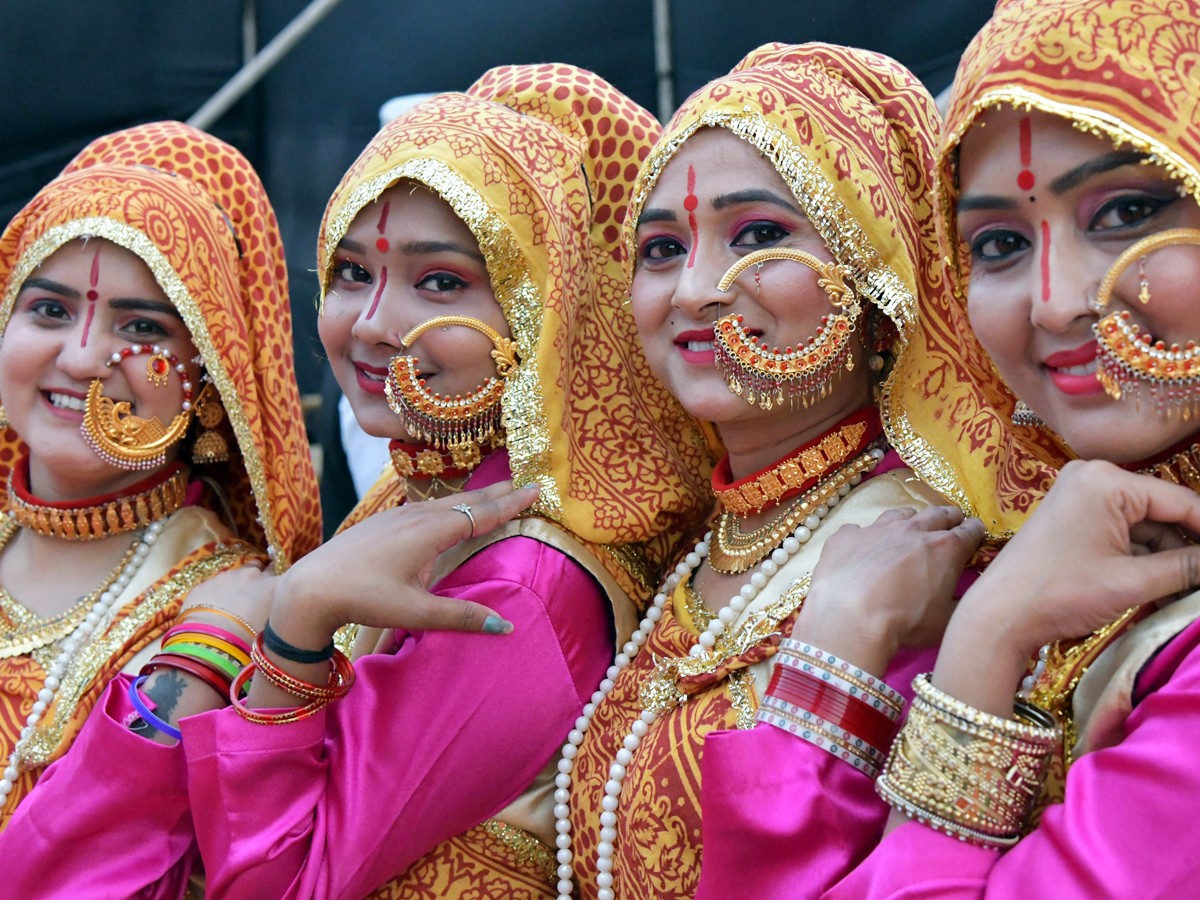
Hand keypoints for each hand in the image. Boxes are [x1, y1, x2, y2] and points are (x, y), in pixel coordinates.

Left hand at [269, 481, 540, 648]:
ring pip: (445, 501)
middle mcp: (416, 516)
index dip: (511, 502)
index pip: (481, 513)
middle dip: (498, 492)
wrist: (309, 586)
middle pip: (466, 500)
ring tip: (493, 495)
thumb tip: (506, 625)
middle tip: (525, 483)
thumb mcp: (415, 612)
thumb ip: (461, 616)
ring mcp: (397, 516)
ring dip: (473, 497)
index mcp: (430, 532)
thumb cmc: (363, 598)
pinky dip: (450, 503)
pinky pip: (427, 505)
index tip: (536, 488)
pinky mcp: (382, 522)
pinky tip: (445, 510)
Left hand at [793, 505, 983, 676]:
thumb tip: (962, 596)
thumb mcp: (945, 621)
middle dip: (948, 517)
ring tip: (908, 530)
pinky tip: (861, 551)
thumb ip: (957, 601)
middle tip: (951, 521)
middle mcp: (912, 530)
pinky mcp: (846, 536)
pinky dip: (864, 539)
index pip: (969, 531)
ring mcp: (876, 529)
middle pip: (937, 514)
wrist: (849, 618)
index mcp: (945, 548)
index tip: (975, 534)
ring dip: (909, 521)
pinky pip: (858, 530)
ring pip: (900, 514)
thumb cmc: (905, 623)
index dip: (975, 532)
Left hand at [934, 459, 1199, 714]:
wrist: (998, 614)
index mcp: (1107, 481)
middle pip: (1163, 511)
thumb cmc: (1061, 594)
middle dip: (1189, 546)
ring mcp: (1079, 494)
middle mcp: (1093, 476)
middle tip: (1198, 578)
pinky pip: (1121, 530)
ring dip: (1170, 555)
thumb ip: (1186, 567)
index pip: (1182, 502)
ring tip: (1184, 586)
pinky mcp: (1072, 515)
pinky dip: (1144, 556)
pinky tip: (1168, 584)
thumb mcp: (1132, 582)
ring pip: (1145, 524)